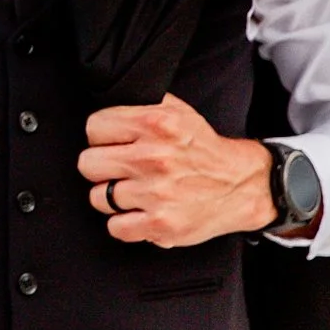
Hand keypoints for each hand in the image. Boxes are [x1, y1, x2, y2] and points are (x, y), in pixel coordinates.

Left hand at [78, 93, 275, 247]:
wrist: (241, 185)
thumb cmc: (204, 149)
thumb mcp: (178, 111)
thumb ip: (142, 104)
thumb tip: (108, 102)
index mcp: (156, 124)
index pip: (94, 127)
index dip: (102, 137)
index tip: (114, 144)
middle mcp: (154, 157)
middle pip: (88, 163)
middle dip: (102, 167)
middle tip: (122, 170)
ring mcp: (156, 193)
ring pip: (97, 197)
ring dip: (112, 197)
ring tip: (134, 191)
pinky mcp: (160, 224)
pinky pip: (115, 226)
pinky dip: (124, 223)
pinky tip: (139, 212)